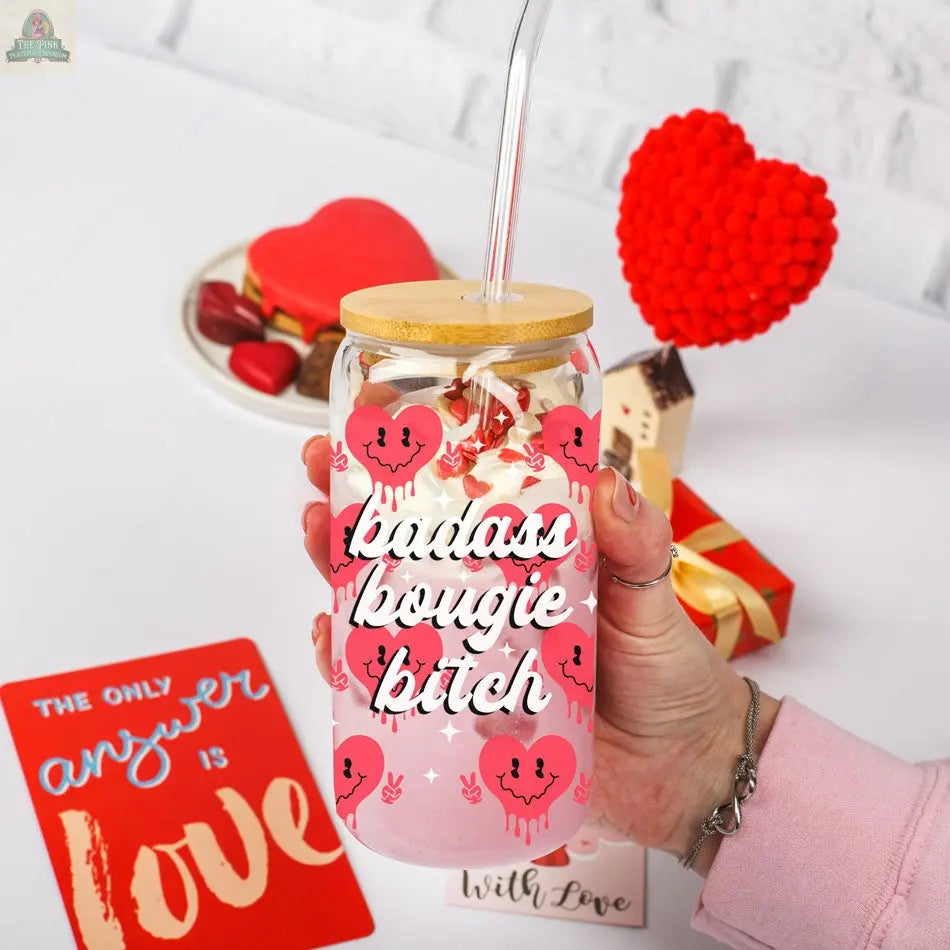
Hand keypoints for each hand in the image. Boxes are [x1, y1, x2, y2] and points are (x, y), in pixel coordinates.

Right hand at [302, 436, 777, 872]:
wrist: (679, 770)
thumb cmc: (666, 671)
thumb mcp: (649, 596)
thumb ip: (636, 545)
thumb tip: (607, 482)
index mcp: (522, 560)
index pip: (457, 500)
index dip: (411, 462)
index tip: (371, 419)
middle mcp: (482, 602)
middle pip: (400, 549)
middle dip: (350, 507)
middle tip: (320, 475)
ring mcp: (462, 658)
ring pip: (381, 609)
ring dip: (336, 573)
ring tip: (318, 537)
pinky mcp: (453, 719)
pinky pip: (389, 688)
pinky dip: (351, 664)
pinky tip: (332, 641)